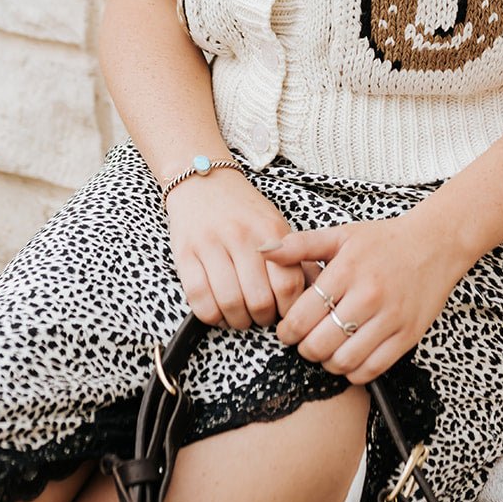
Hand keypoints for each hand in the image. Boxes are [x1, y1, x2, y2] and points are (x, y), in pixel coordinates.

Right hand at [165, 172, 306, 330]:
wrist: (204, 180)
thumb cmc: (244, 210)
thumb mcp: (276, 225)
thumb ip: (296, 257)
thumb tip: (317, 290)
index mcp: (270, 231)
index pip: (288, 285)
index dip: (289, 309)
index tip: (286, 314)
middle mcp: (242, 236)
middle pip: (259, 300)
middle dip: (263, 319)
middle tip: (262, 316)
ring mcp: (211, 245)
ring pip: (230, 303)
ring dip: (238, 321)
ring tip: (241, 316)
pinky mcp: (185, 254)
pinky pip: (198, 299)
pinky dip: (211, 315)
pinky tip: (219, 311)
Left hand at [260, 210, 467, 384]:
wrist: (436, 244)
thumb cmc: (384, 240)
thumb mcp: (341, 234)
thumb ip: (301, 244)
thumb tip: (263, 252)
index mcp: (347, 270)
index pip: (302, 315)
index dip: (287, 330)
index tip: (286, 331)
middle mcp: (369, 295)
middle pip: (319, 343)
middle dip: (304, 348)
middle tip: (304, 342)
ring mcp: (390, 318)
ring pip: (344, 361)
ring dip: (327, 362)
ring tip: (326, 349)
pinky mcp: (408, 336)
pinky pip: (372, 369)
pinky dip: (354, 372)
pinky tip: (349, 356)